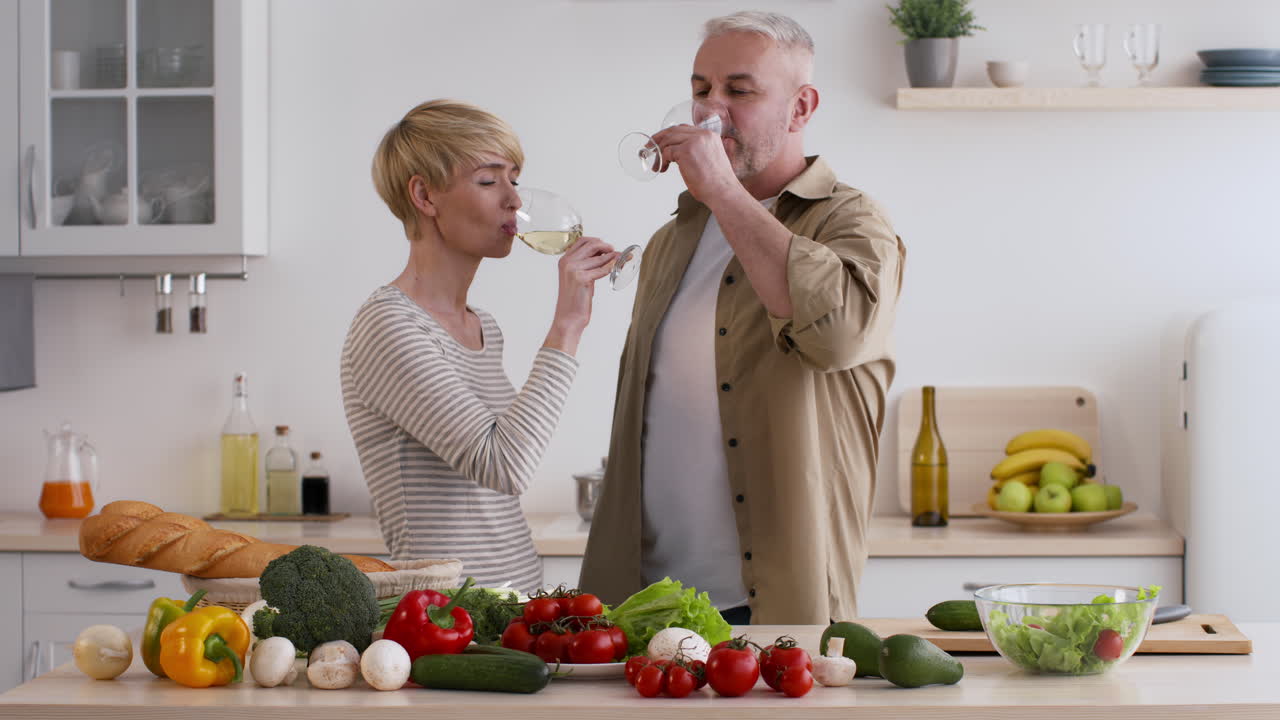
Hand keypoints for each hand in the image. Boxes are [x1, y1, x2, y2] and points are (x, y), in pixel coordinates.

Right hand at [545, 236, 617, 354]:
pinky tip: (618, 267)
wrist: (569, 317)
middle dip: (607, 247)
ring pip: (600, 258)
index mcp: (564, 260)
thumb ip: (588, 264)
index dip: (597, 241)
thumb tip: (606, 253)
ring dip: (614, 258)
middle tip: (617, 252)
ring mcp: (573, 269)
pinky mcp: (581, 278)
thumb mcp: (580, 277)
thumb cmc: (576, 299)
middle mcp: (567, 262)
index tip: (607, 247)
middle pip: (591, 245)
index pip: (582, 241)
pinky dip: (612, 267)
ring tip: (623, 259)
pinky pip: (602, 269)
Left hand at [651, 124, 738, 204]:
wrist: (722, 192)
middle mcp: (702, 135)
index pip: (684, 128)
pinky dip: (661, 160)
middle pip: (673, 130)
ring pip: (668, 140)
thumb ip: (696, 151)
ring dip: (659, 153)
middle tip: (650, 148)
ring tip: (658, 165)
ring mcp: (694, 141)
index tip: (661, 142)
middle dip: (659, 139)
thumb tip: (677, 153)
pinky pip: (666, 152)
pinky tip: (663, 168)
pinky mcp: (686, 151)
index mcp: (710, 135)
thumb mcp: (709, 159)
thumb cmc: (716, 183)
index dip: (670, 135)